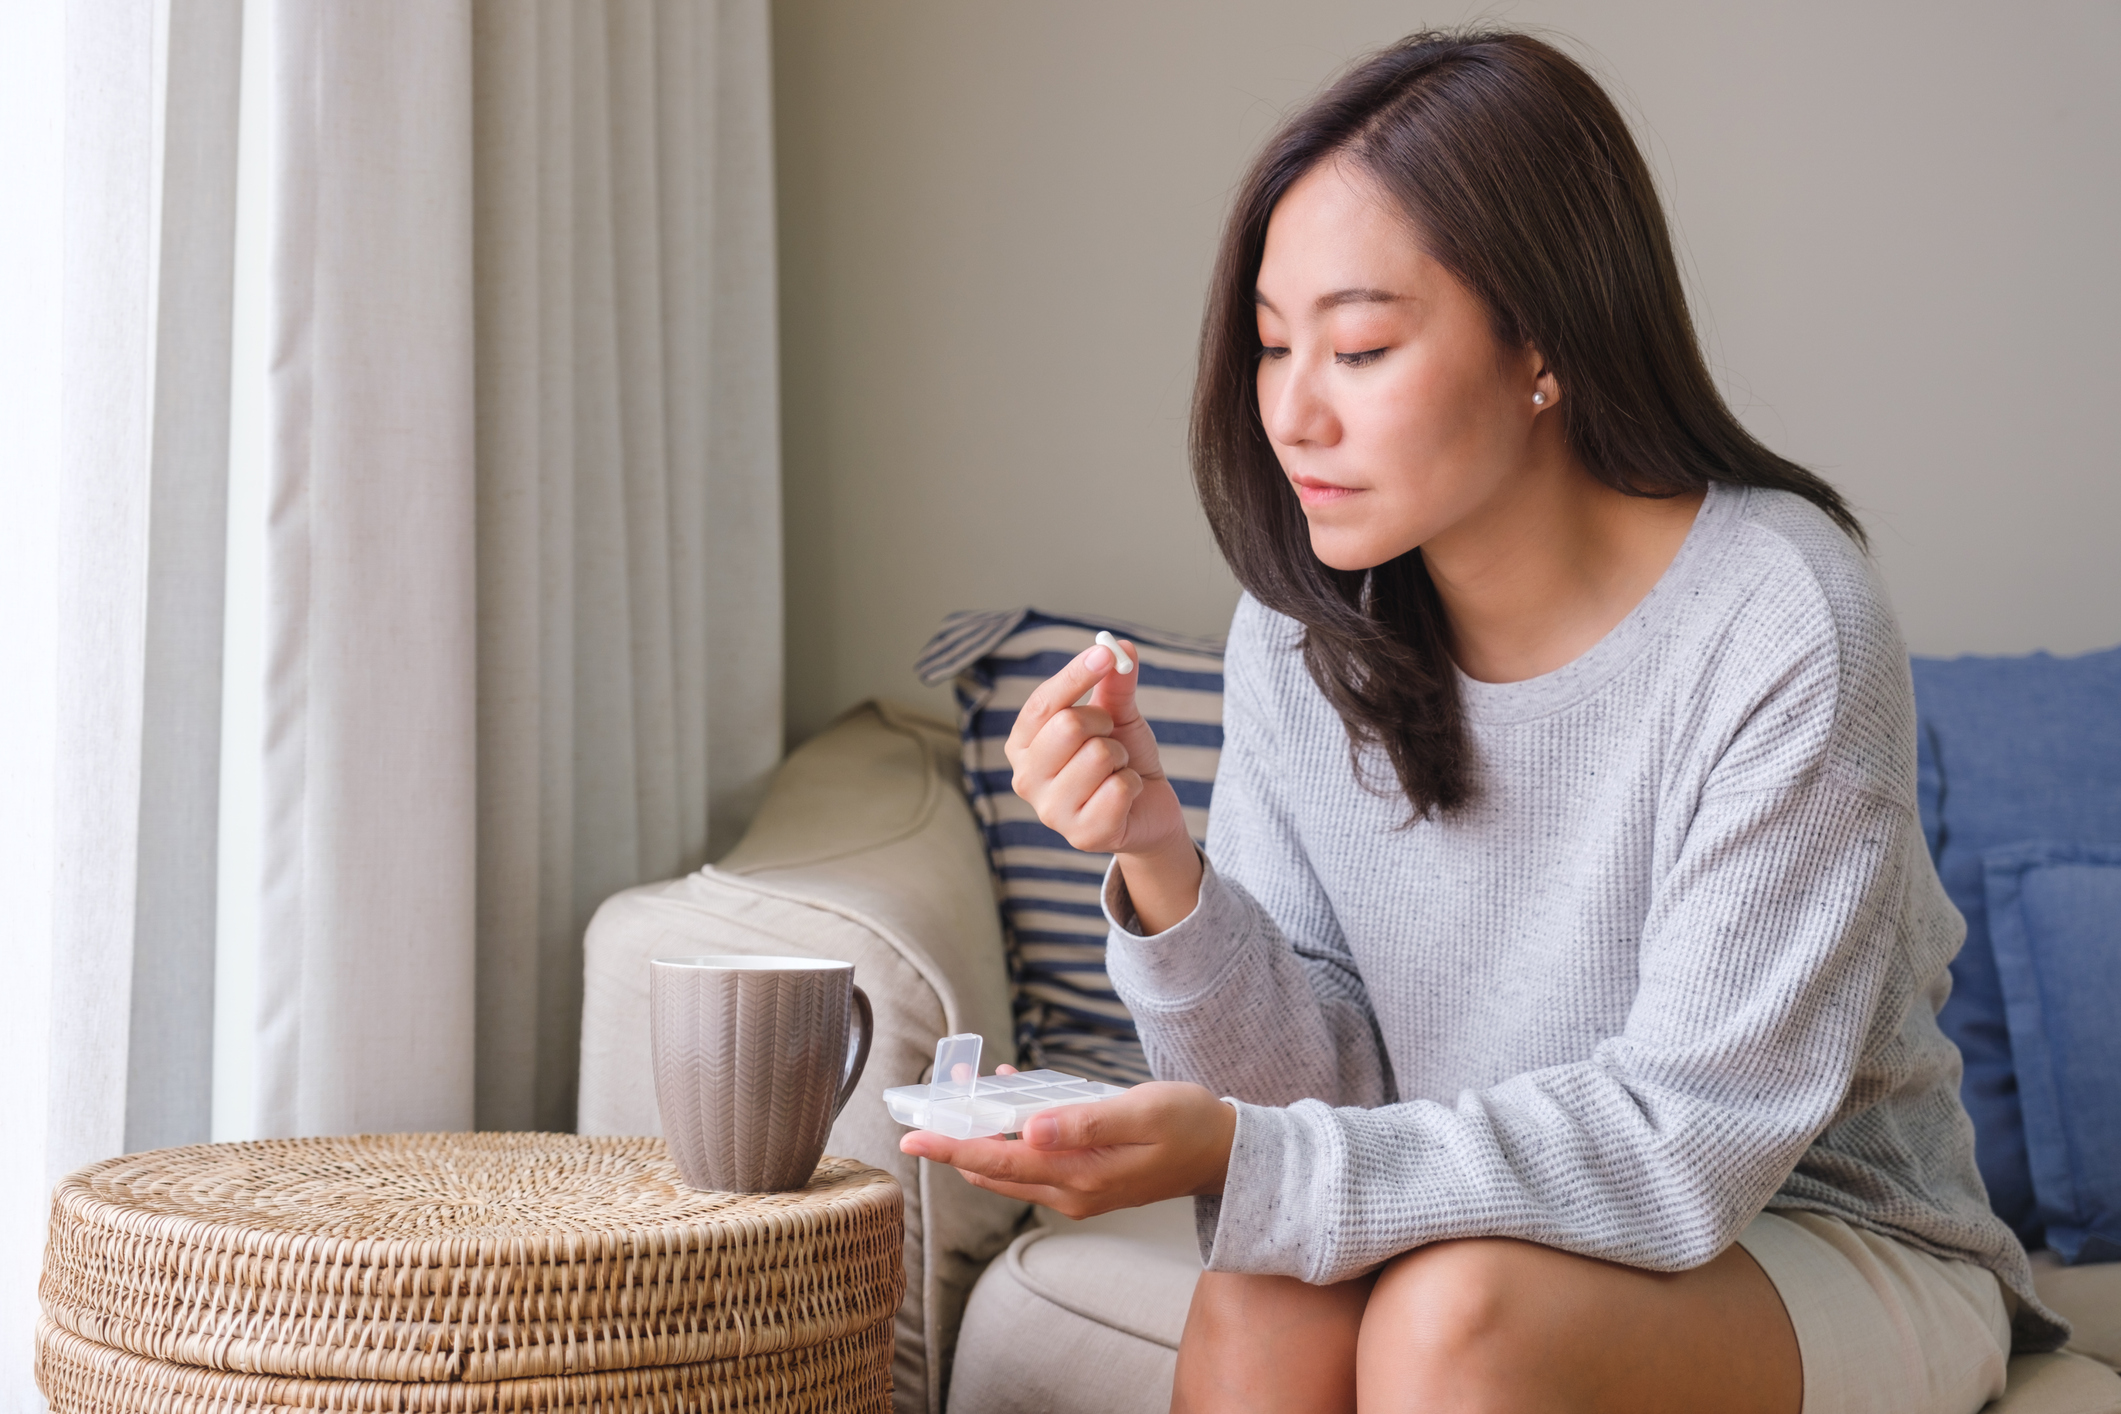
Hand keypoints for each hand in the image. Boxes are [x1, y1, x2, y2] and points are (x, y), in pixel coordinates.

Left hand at [898, 1080, 1235, 1219]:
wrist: (1225, 1153)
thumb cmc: (1188, 1124)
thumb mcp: (1141, 1112)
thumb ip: (1084, 1120)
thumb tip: (1029, 1128)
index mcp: (1081, 1178)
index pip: (997, 1164)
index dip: (950, 1149)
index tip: (910, 1139)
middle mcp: (1072, 1192)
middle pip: (993, 1170)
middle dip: (955, 1140)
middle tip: (927, 1106)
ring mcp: (1077, 1191)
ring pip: (1010, 1167)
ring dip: (983, 1135)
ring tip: (963, 1093)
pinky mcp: (1085, 1181)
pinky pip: (1034, 1160)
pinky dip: (1013, 1133)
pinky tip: (1012, 1096)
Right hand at [1005, 639, 1201, 930]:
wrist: (1148, 810)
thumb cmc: (1121, 760)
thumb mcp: (1117, 716)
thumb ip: (1113, 682)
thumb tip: (1119, 645)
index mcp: (1023, 745)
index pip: (1043, 703)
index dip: (1075, 675)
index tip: (1105, 654)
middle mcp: (1026, 779)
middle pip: (1067, 725)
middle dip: (1103, 724)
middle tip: (1110, 738)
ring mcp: (1051, 812)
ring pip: (1098, 755)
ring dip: (1121, 757)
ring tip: (1117, 771)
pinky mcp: (1082, 835)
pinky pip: (1118, 788)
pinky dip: (1134, 784)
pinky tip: (1126, 796)